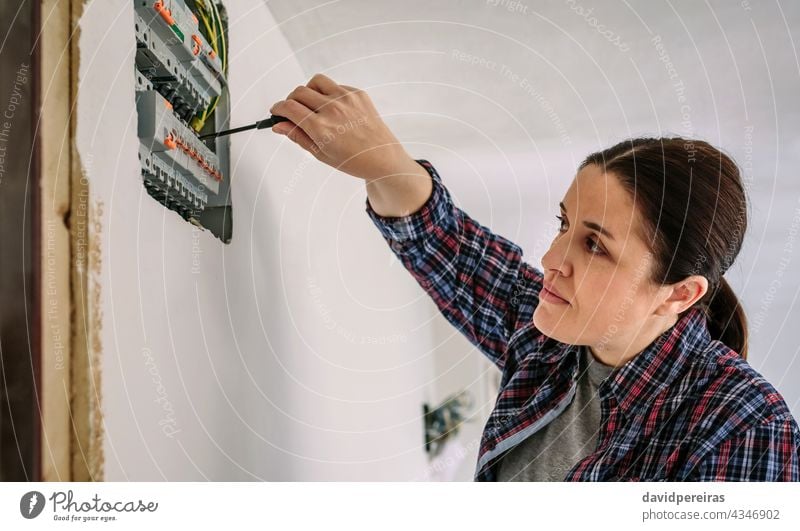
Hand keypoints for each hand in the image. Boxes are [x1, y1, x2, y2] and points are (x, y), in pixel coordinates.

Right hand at [269, 74, 413, 180]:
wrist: (382, 158)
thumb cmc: (352, 160)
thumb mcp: (320, 153)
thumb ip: (298, 136)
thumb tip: (278, 125)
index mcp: (321, 128)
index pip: (289, 108)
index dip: (278, 108)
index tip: (276, 111)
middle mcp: (333, 110)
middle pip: (299, 92)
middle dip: (291, 100)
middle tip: (293, 111)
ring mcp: (346, 99)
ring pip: (316, 81)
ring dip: (308, 91)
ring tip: (312, 106)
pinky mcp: (358, 94)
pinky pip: (335, 86)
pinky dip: (328, 94)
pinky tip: (334, 110)